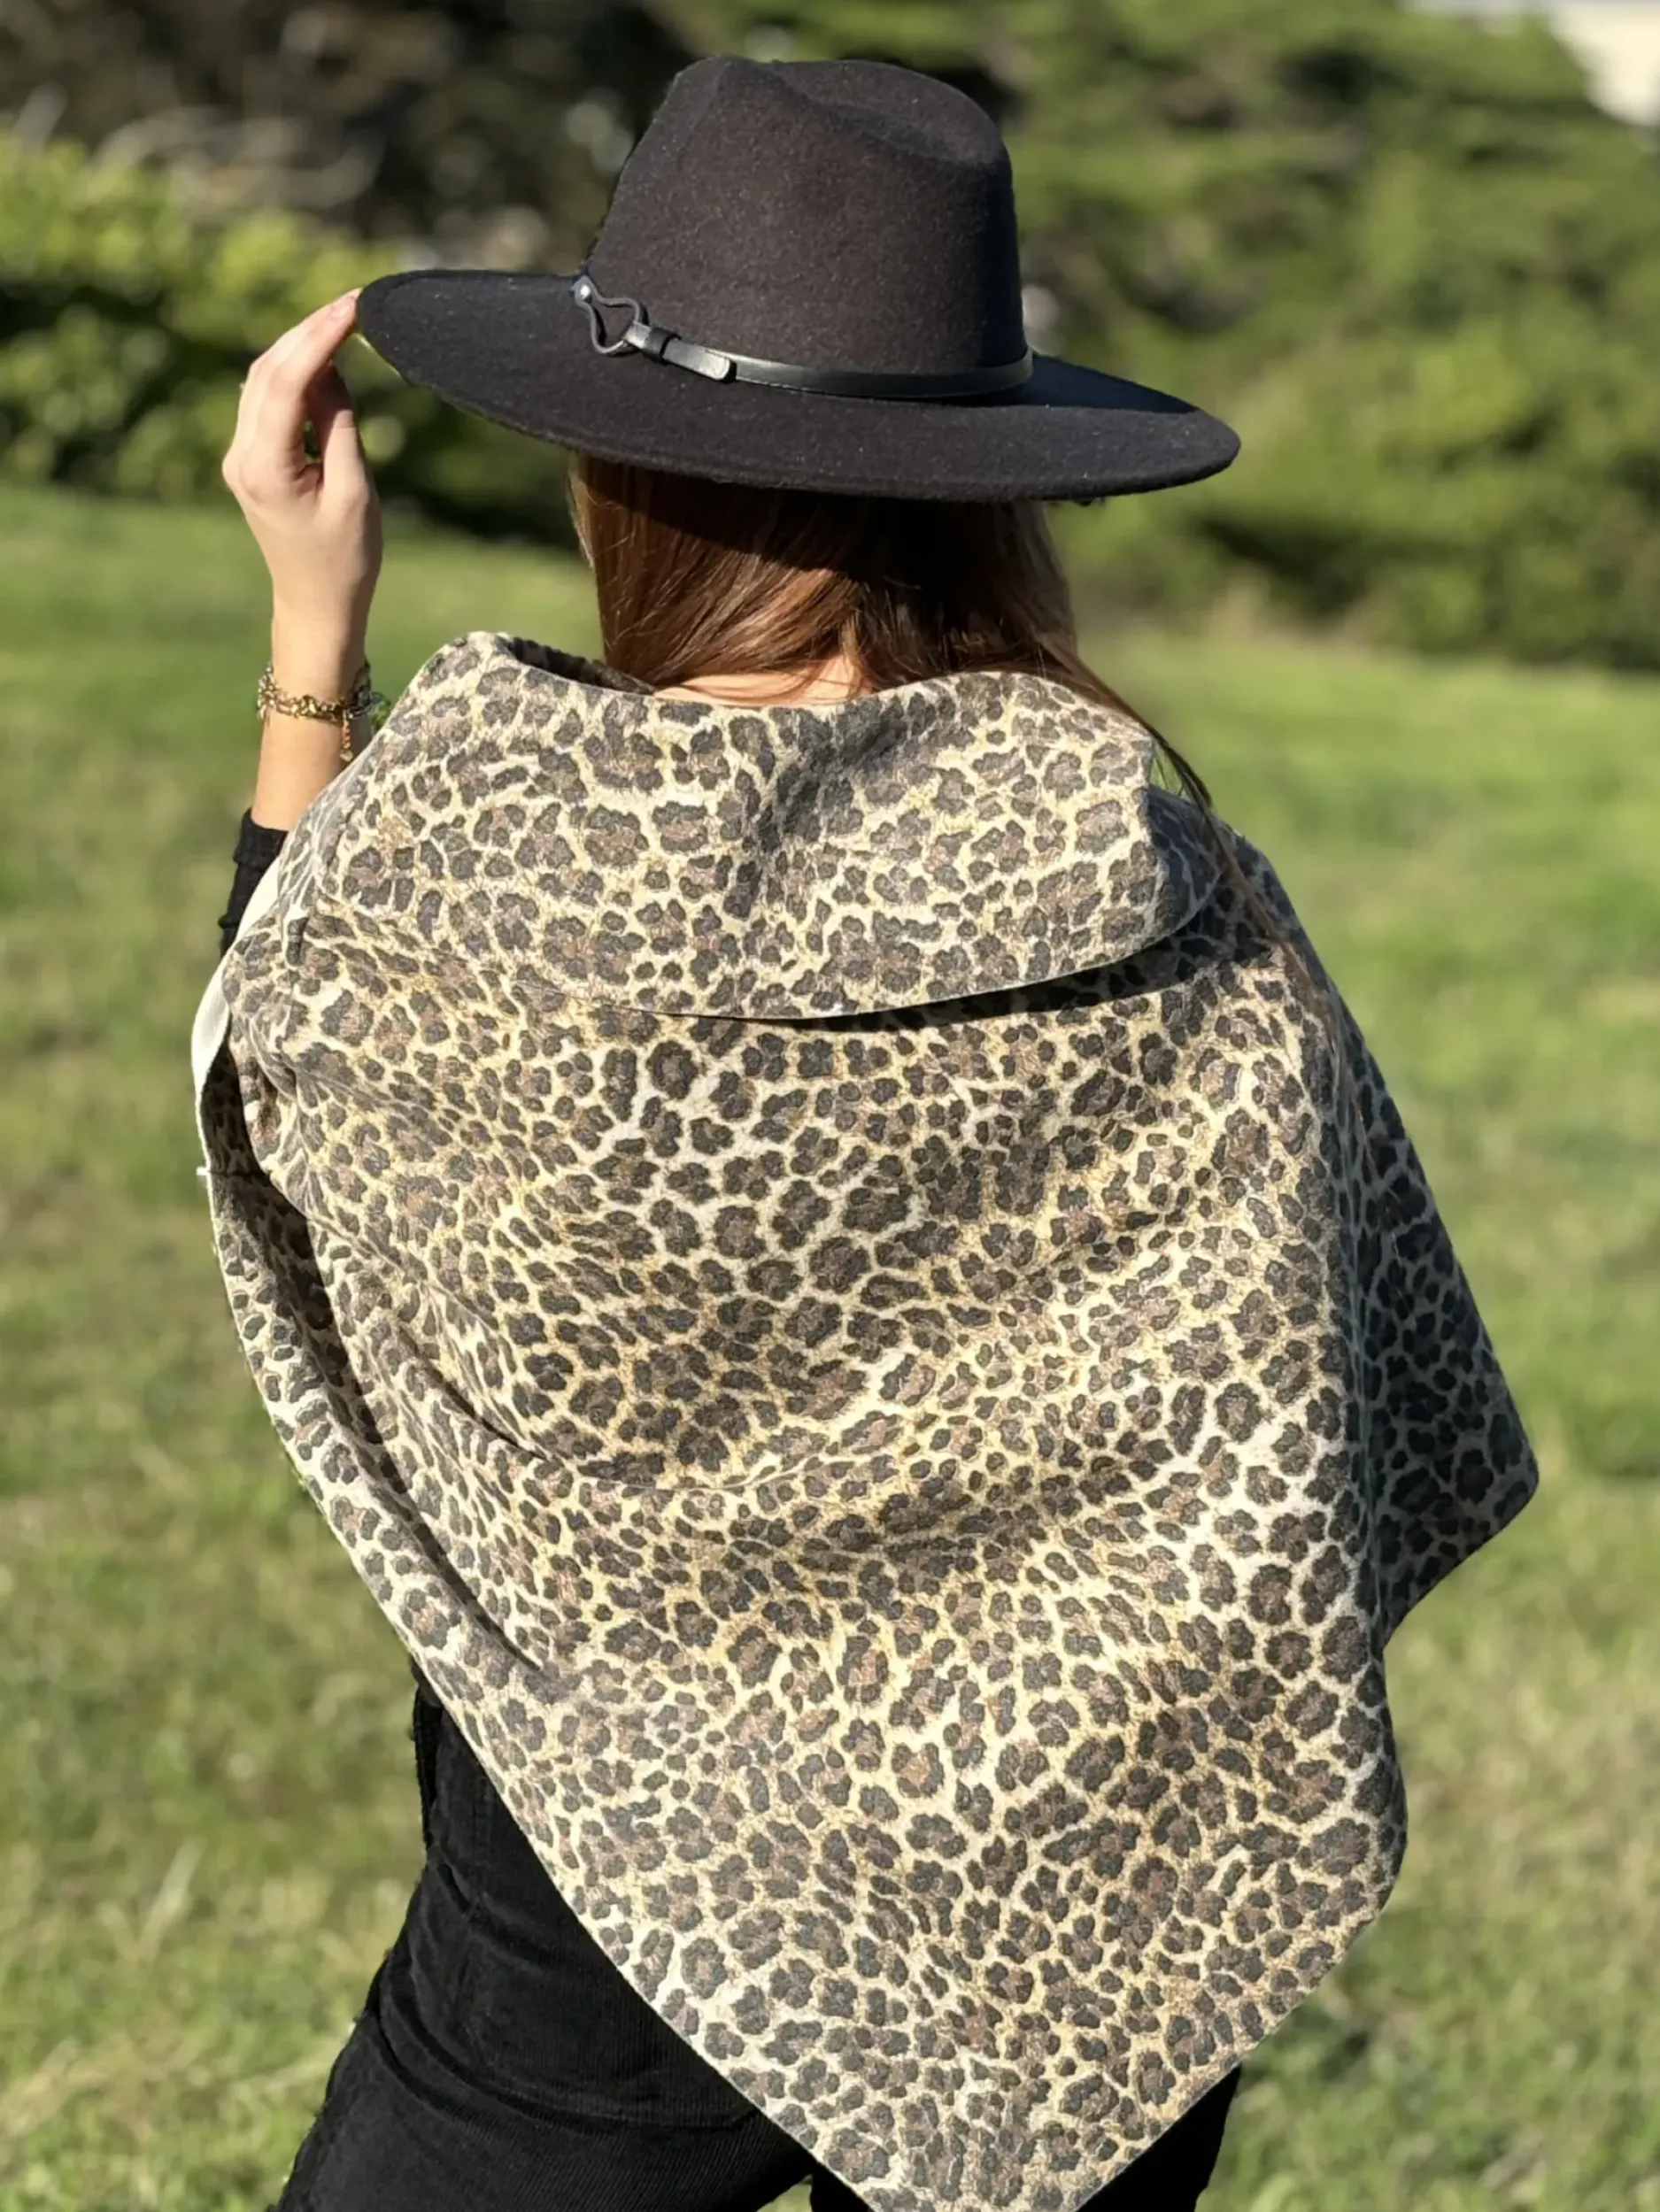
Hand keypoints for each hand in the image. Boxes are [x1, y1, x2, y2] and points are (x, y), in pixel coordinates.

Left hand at [222, 291, 382, 684]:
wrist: (315, 605)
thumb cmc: (345, 560)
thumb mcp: (355, 491)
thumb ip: (339, 424)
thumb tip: (332, 366)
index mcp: (264, 467)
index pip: (287, 380)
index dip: (319, 336)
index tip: (353, 306)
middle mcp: (241, 456)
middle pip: (267, 370)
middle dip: (308, 331)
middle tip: (352, 303)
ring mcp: (239, 457)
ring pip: (263, 380)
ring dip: (300, 347)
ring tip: (342, 321)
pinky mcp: (249, 460)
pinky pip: (267, 400)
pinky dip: (295, 373)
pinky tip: (324, 359)